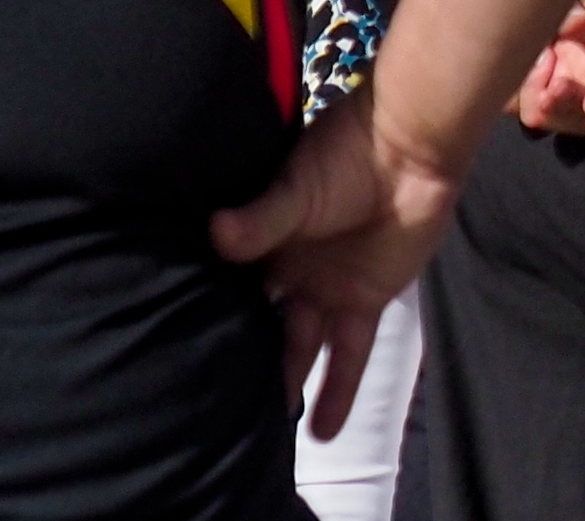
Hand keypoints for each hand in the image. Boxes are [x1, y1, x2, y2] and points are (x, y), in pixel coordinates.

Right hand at [207, 93, 464, 439]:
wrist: (410, 151)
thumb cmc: (343, 158)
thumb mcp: (295, 187)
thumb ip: (262, 218)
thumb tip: (215, 234)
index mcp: (261, 237)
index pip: (226, 282)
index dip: (204, 311)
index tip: (174, 349)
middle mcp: (287, 270)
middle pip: (258, 321)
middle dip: (240, 356)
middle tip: (209, 405)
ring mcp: (325, 290)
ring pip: (299, 346)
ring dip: (285, 384)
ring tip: (259, 433)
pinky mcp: (363, 305)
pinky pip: (348, 358)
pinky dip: (337, 394)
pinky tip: (324, 434)